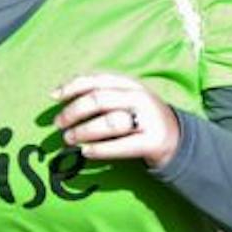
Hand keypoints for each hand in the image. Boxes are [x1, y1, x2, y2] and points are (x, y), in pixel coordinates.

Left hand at [52, 73, 180, 168]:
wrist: (176, 139)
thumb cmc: (140, 118)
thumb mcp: (126, 99)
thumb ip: (101, 94)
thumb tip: (59, 94)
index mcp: (131, 84)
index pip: (98, 79)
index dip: (73, 86)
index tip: (54, 96)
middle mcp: (140, 98)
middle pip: (99, 100)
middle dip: (73, 112)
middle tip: (58, 124)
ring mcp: (148, 120)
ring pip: (109, 123)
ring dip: (83, 132)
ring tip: (68, 139)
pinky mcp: (152, 141)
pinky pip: (121, 146)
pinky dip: (99, 149)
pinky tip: (86, 152)